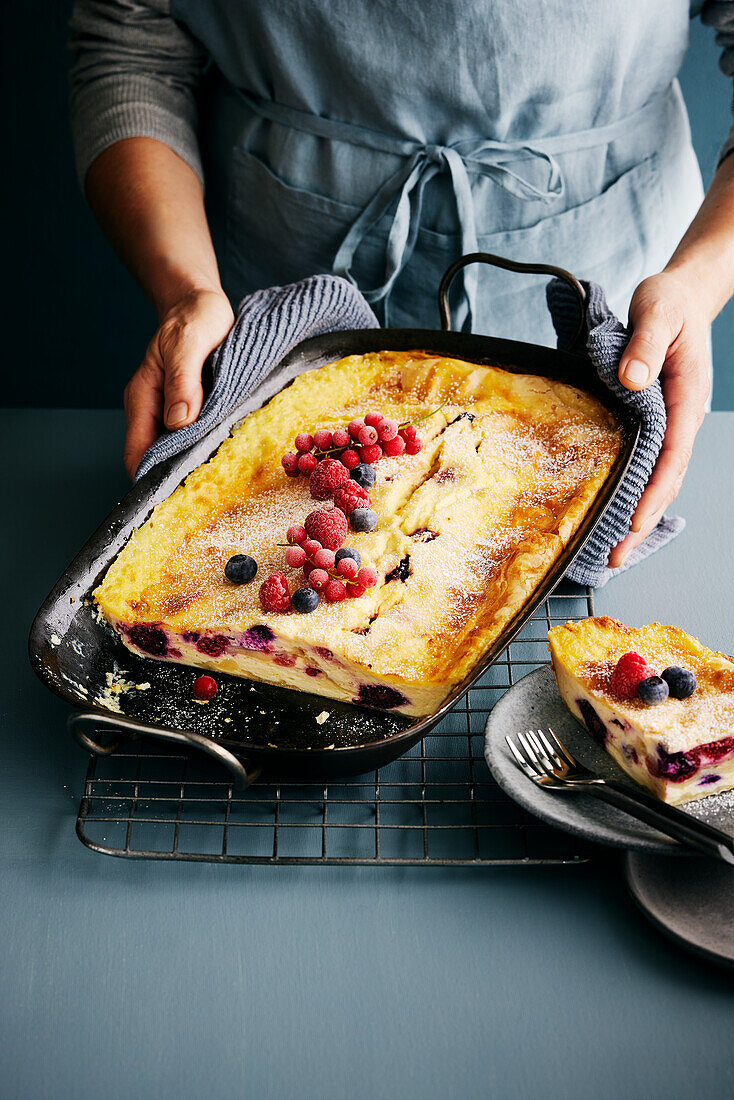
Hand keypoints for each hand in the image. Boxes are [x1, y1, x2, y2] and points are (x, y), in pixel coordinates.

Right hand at [123, 286, 233, 477]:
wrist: (203, 304)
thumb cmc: (193, 317)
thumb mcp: (188, 343)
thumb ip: (182, 380)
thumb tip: (180, 421)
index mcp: (143, 398)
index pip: (138, 454)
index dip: (153, 479)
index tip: (179, 494)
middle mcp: (155, 412)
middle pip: (160, 460)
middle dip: (181, 478)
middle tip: (212, 491)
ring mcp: (174, 414)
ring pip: (182, 453)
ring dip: (199, 463)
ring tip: (225, 478)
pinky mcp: (196, 413)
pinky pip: (199, 439)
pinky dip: (212, 448)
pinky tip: (232, 455)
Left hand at [608, 270, 709, 567]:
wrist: (679, 295)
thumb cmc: (669, 303)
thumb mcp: (657, 312)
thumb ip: (645, 345)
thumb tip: (632, 381)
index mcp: (687, 397)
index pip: (672, 454)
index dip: (654, 490)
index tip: (634, 519)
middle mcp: (681, 417)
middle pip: (666, 478)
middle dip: (644, 519)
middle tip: (617, 556)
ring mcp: (669, 423)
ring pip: (657, 477)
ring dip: (638, 513)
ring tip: (614, 550)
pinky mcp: (654, 422)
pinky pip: (646, 463)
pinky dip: (633, 490)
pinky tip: (614, 512)